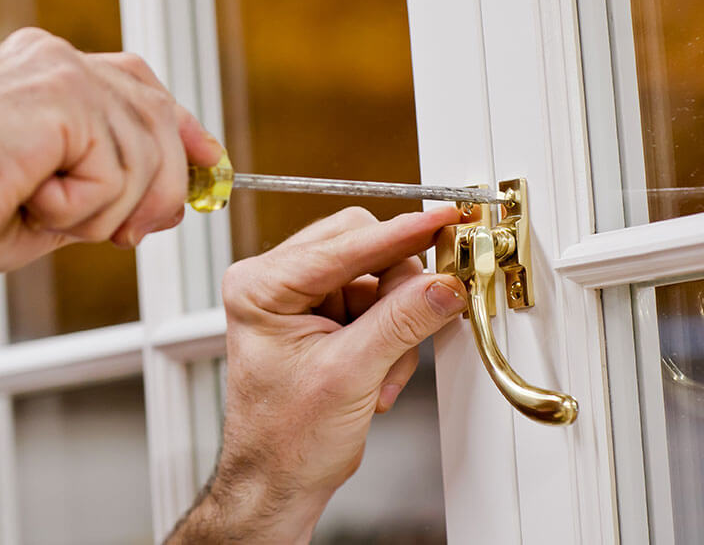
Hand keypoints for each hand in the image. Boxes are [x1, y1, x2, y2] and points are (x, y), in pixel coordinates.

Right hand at [0, 27, 221, 273]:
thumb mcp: (56, 203)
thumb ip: (111, 190)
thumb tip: (173, 201)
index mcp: (48, 73)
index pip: (141, 87)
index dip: (181, 130)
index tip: (207, 163)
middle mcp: (57, 60)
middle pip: (157, 119)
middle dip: (159, 189)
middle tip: (126, 235)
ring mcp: (61, 71)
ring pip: (144, 155)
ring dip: (107, 210)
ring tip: (49, 213)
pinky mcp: (63, 96)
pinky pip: (117, 169)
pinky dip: (84, 207)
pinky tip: (36, 200)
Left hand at [169, 206, 466, 543]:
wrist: (279, 482)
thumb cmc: (284, 440)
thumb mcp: (349, 376)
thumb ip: (400, 322)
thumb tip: (442, 285)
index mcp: (260, 286)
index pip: (342, 243)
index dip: (399, 235)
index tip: (441, 221)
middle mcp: (276, 283)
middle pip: (362, 247)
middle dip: (397, 290)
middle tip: (426, 313)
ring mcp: (301, 299)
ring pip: (378, 278)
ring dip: (395, 325)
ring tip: (381, 374)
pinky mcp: (324, 317)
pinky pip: (379, 304)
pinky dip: (391, 338)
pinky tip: (378, 375)